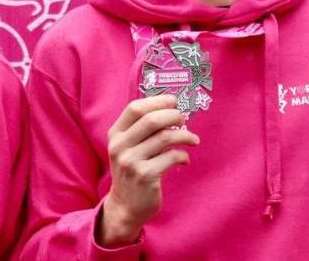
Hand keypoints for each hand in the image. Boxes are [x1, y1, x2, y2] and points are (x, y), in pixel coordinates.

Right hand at [97, 94, 199, 246]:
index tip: (173, 101)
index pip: (134, 108)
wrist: (126, 206)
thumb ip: (142, 129)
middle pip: (151, 120)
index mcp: (115, 135)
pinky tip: (184, 159)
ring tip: (193, 140)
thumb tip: (171, 107)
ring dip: (185, 135)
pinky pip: (171, 157)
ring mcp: (131, 162)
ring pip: (165, 137)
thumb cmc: (133, 170)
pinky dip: (183, 156)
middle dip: (173, 115)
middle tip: (184, 119)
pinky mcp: (145, 176)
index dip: (157, 101)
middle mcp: (120, 147)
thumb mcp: (128, 148)